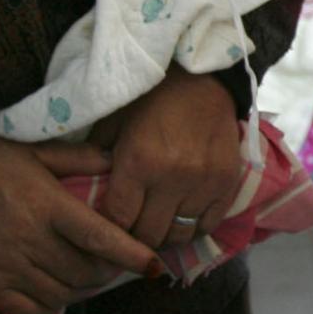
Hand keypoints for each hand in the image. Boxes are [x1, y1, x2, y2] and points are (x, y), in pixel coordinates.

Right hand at [0, 137, 160, 313]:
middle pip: (84, 272)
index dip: (131, 254)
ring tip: (83, 276)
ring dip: (80, 290)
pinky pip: (29, 309)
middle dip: (106, 272)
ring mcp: (7, 267)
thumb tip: (116, 161)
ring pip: (61, 294)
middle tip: (110, 264)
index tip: (154, 265)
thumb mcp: (30, 151)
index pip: (100, 237)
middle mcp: (30, 240)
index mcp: (46, 205)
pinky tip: (53, 290)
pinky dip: (49, 304)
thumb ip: (76, 159)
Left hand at [88, 72, 243, 252]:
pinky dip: (193, 229)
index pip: (120, 221)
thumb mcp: (111, 122)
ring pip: (180, 235)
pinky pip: (208, 225)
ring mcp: (204, 182)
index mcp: (138, 161)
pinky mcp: (228, 182)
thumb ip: (94, 160)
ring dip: (165, 235)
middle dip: (137, 237)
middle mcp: (172, 177)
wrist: (200, 76)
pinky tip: (182, 218)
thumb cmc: (149, 98)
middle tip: (133, 228)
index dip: (112, 229)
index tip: (110, 226)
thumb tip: (84, 195)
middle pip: (150, 235)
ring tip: (158, 225)